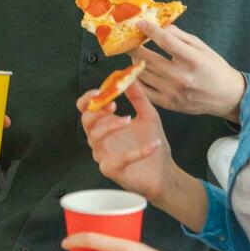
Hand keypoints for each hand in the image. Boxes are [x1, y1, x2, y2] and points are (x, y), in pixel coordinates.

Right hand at [77, 81, 174, 200]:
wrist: (164, 171)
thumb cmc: (151, 143)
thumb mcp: (148, 115)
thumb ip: (138, 97)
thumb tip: (131, 78)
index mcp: (104, 123)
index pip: (86, 108)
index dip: (88, 98)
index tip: (101, 91)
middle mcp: (100, 139)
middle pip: (86, 121)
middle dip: (97, 110)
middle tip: (113, 104)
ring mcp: (103, 155)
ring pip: (95, 137)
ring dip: (111, 125)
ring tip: (129, 119)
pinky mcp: (112, 170)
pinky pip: (119, 159)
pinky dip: (138, 152)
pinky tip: (154, 145)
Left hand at [131, 21, 245, 120]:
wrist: (227, 96)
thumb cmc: (214, 68)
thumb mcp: (201, 47)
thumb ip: (179, 36)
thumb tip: (158, 25)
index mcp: (194, 60)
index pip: (166, 42)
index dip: (150, 31)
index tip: (140, 24)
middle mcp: (182, 77)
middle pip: (149, 59)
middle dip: (134, 46)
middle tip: (127, 39)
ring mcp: (174, 93)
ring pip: (143, 74)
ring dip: (134, 61)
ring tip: (133, 53)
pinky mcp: (169, 104)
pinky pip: (144, 91)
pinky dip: (136, 79)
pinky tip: (136, 70)